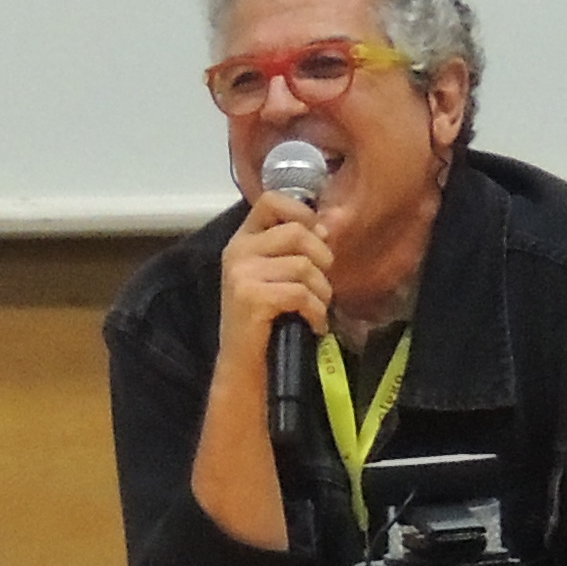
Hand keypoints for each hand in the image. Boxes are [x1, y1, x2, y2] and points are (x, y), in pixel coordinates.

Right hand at [215, 196, 339, 379]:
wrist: (246, 364)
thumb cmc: (266, 319)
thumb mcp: (277, 275)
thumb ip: (296, 247)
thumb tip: (329, 224)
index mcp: (242, 240)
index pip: (270, 201)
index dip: (301, 212)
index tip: (317, 236)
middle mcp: (237, 251)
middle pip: (297, 232)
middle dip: (322, 258)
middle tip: (322, 284)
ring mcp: (241, 274)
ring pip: (304, 265)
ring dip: (322, 291)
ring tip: (317, 309)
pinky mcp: (251, 297)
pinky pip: (301, 293)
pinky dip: (316, 312)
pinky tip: (314, 325)